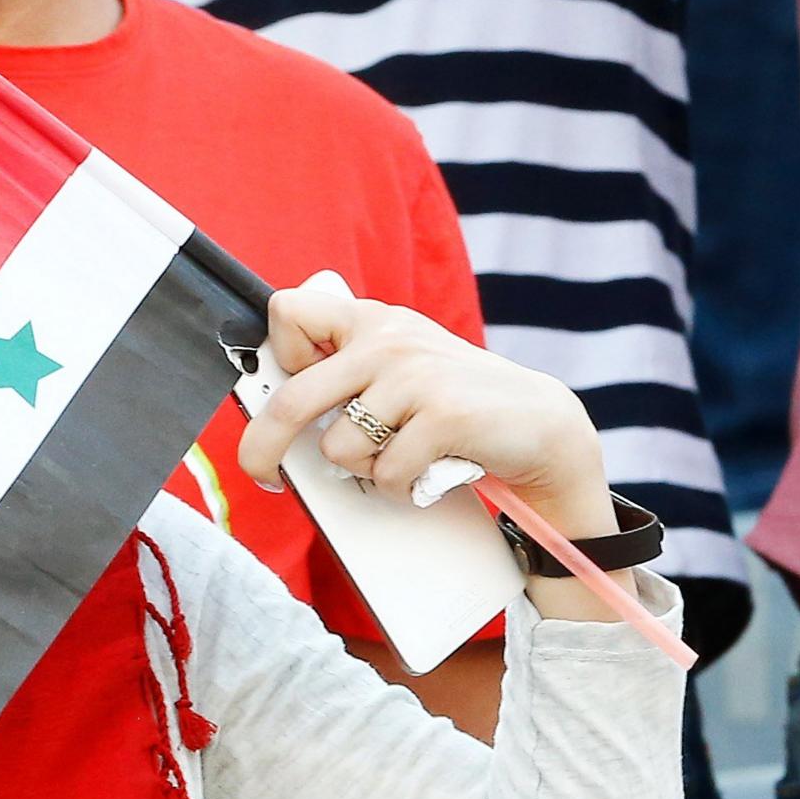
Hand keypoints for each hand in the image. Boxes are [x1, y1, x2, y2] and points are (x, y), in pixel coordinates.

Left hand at [234, 286, 614, 538]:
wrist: (537, 423)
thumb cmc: (451, 404)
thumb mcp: (397, 367)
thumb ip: (346, 368)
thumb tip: (267, 410)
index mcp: (371, 321)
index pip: (288, 312)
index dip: (278, 356)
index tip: (285, 386)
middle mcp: (388, 340)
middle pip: (291, 401)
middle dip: (262, 450)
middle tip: (262, 476)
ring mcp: (415, 375)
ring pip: (339, 448)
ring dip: (363, 468)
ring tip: (399, 456)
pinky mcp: (442, 415)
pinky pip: (384, 472)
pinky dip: (398, 486)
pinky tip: (425, 471)